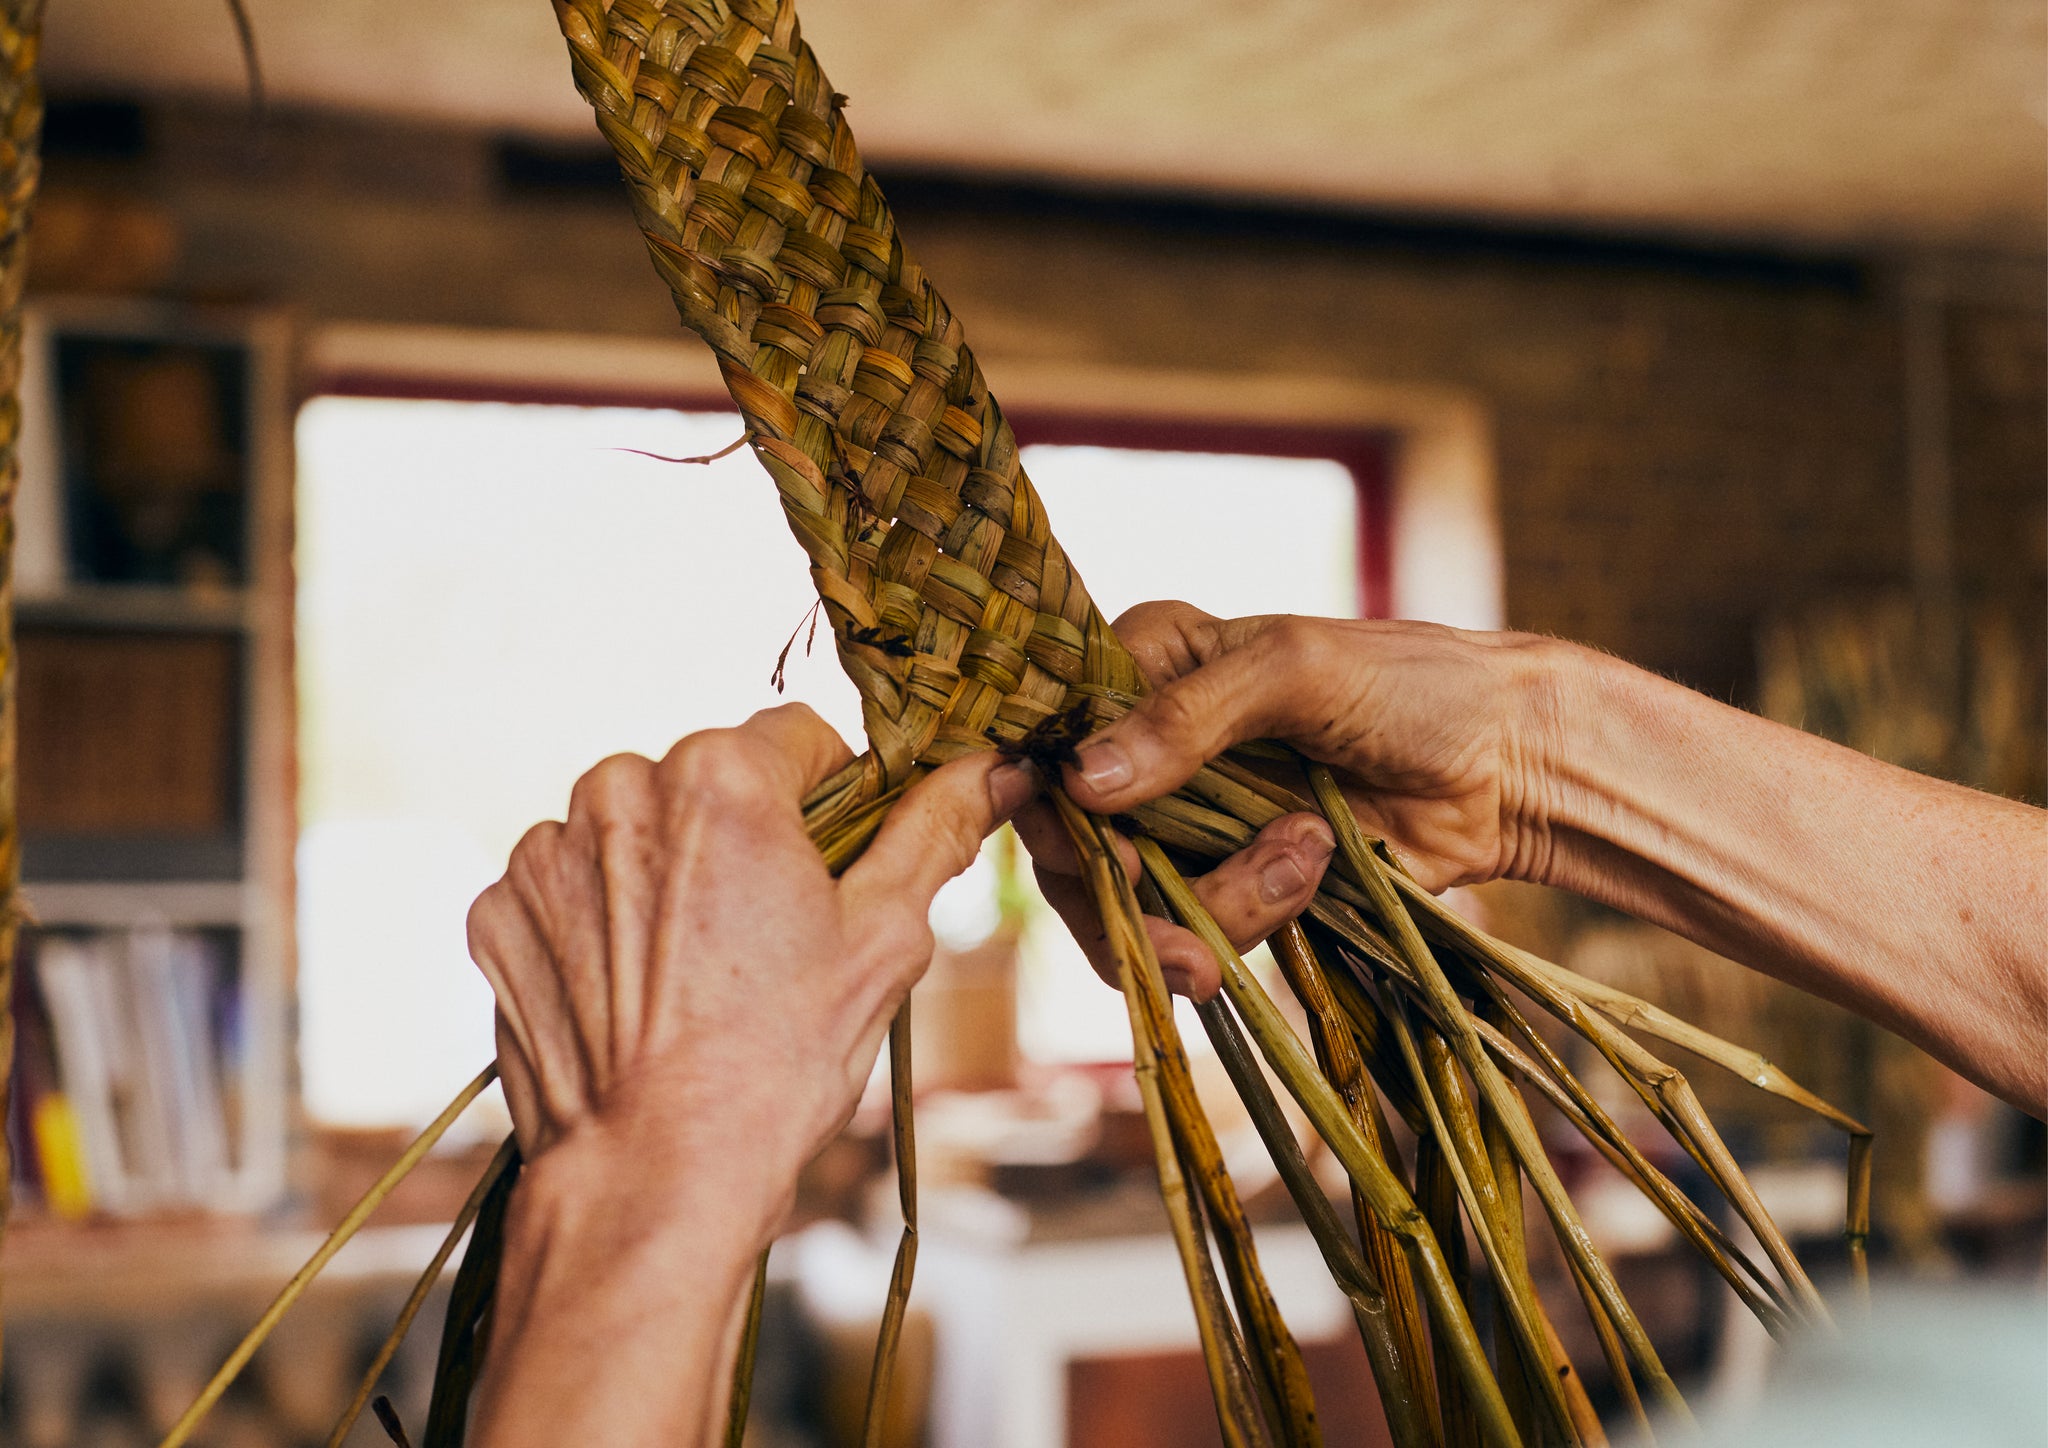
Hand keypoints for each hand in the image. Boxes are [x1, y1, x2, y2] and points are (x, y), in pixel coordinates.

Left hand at [467, 702, 1034, 1221]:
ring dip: (668, 876)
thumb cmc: (779, 1060)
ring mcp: (545, 852)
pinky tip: (637, 992)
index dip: (834, 803)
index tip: (833, 874)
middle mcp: (616, 787)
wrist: (650, 1175)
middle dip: (744, 838)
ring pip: (636, 831)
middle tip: (769, 938)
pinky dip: (602, 924)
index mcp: (719, 775)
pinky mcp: (498, 912)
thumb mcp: (885, 938)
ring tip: (697, 975)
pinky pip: (570, 887)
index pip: (800, 739)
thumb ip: (933, 831)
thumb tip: (991, 769)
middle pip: (709, 783)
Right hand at [1022, 602, 1566, 996]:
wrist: (1509, 767)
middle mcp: (1146, 745)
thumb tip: (1080, 782)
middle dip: (1125, 894)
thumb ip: (1188, 718)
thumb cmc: (1412, 686)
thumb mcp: (1296, 672)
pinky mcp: (1228, 884)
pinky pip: (1193, 932)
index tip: (1096, 844)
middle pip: (1071, 845)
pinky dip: (1248, 917)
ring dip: (1213, 902)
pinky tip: (1318, 865)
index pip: (1047, 737)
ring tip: (1306, 855)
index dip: (1048, 803)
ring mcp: (1185, 822)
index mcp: (1146, 664)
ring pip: (1130, 904)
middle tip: (1180, 923)